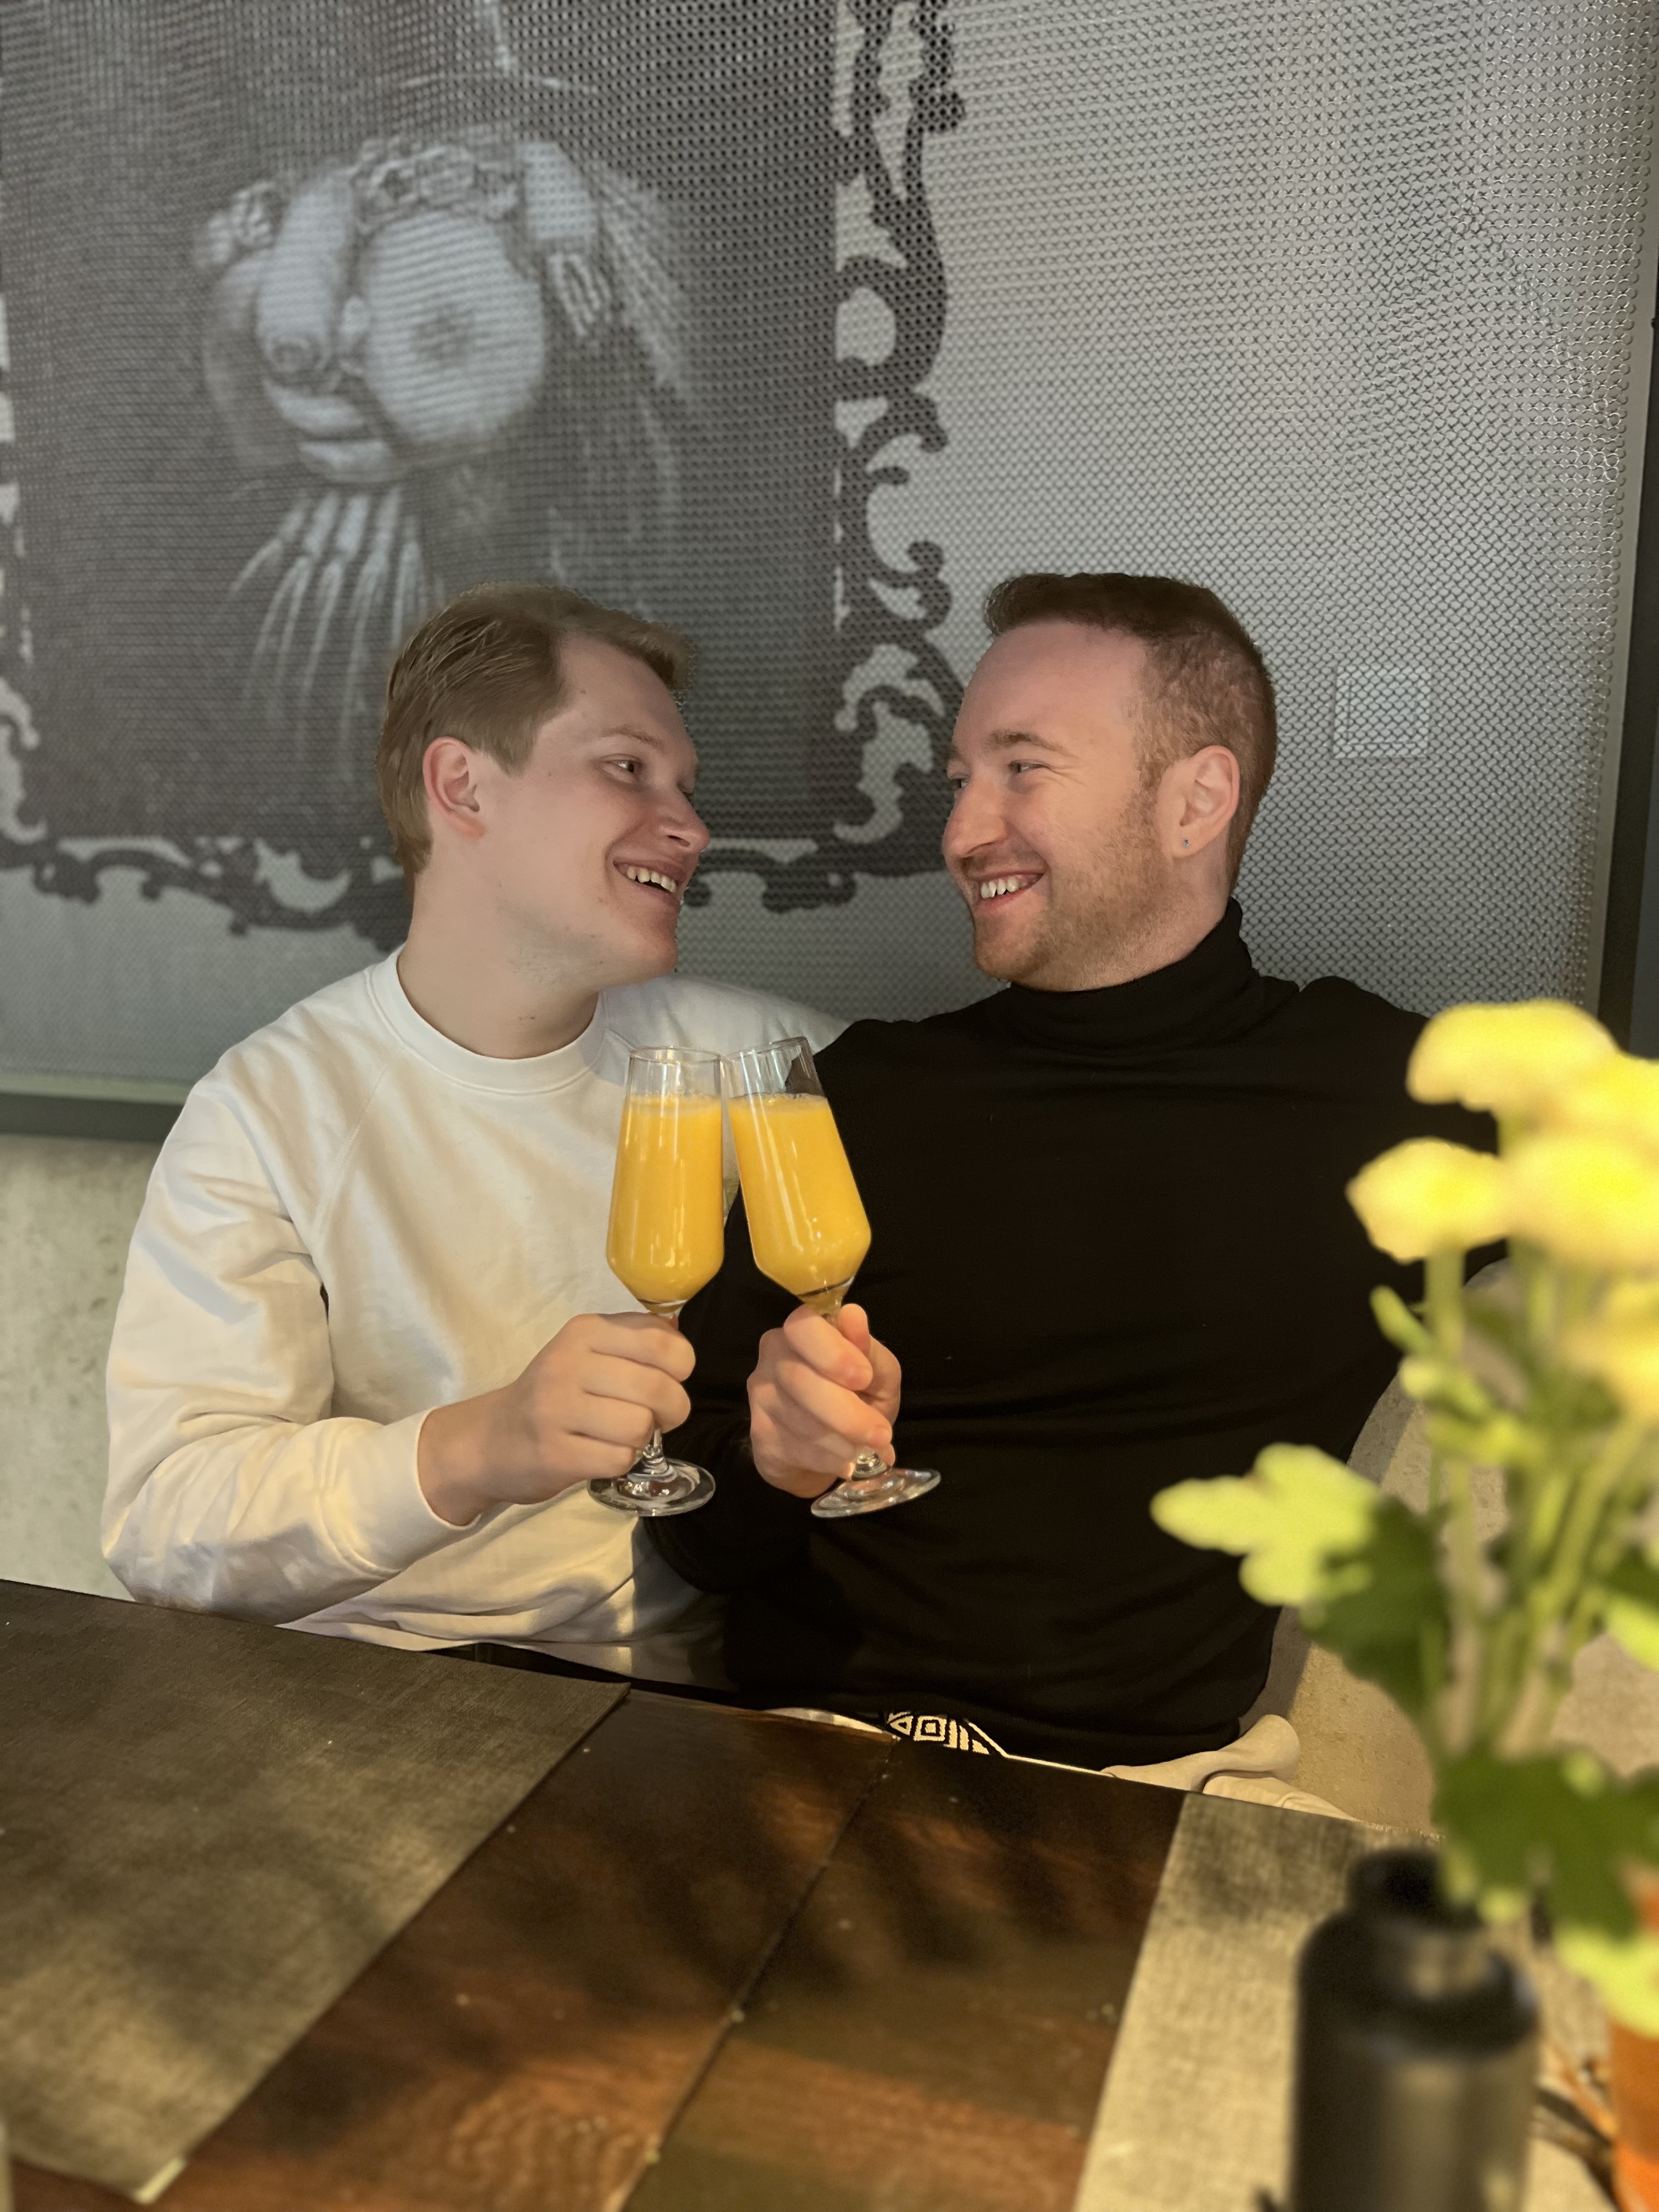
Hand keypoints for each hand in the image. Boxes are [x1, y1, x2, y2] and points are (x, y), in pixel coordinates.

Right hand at [418, 1313, 693, 1524]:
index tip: (669, 1379)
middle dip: (673, 1409)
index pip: (664, 1343)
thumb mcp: (588, 1351)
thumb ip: (635, 1338)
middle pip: (658, 1387)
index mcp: (585, 1330)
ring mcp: (556, 1409)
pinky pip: (619, 1459)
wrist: (491, 1439)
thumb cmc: (554, 1394)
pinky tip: (601, 1454)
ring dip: (643, 1438)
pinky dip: (621, 1462)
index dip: (682, 1368)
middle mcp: (568, 1363)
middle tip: (659, 1417)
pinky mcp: (553, 1453)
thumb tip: (679, 1328)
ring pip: (640, 1426)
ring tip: (621, 1436)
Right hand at [747, 1303, 901, 1499]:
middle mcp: (774, 1355)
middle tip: (879, 1434)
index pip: (804, 1327)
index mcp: (805, 1331)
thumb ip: (869, 1351)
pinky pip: (793, 1448)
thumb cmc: (858, 1398)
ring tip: (867, 1449)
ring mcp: (761, 1394)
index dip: (832, 1352)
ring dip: (841, 1440)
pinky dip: (827, 1459)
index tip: (863, 1377)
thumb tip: (853, 1316)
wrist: (828, 1445)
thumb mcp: (877, 1374)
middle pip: (799, 1379)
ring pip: (798, 1419)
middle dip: (845, 1412)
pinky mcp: (759, 1433)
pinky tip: (844, 1461)